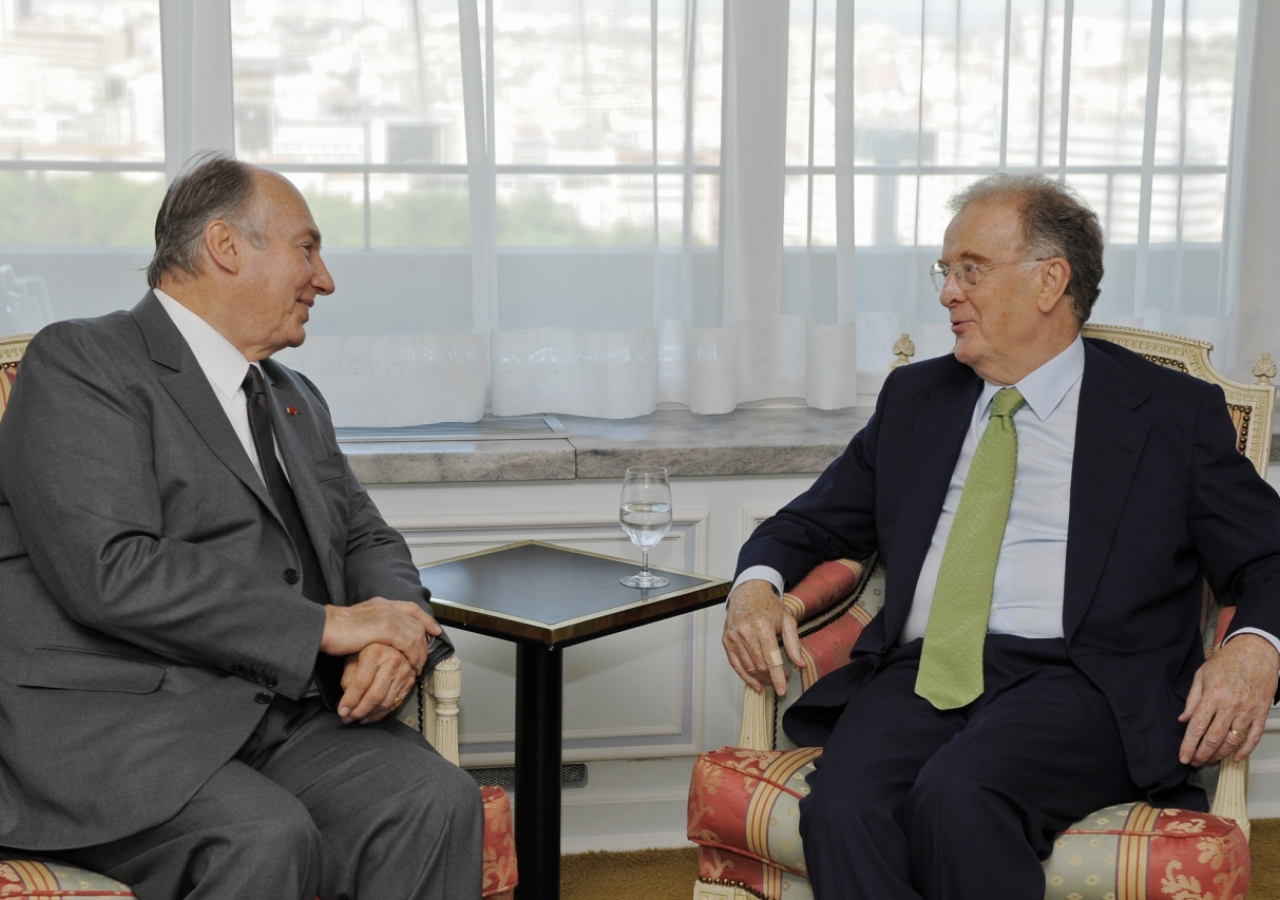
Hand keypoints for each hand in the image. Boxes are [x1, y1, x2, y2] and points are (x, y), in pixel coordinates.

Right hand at [320, 597, 440, 672]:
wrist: (322, 627)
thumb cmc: (333, 630)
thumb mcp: (358, 624)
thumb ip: (372, 626)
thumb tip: (380, 639)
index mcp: (380, 603)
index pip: (411, 608)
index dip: (425, 619)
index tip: (434, 629)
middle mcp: (386, 606)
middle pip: (416, 622)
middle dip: (425, 641)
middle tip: (424, 657)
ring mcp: (386, 616)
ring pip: (415, 633)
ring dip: (419, 652)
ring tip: (417, 667)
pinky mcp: (385, 628)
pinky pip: (408, 643)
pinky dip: (413, 655)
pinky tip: (411, 665)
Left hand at [338, 643, 416, 723]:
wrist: (391, 642)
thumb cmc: (368, 648)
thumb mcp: (353, 656)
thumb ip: (349, 677)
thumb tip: (346, 700)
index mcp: (376, 652)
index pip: (361, 682)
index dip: (350, 699)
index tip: (341, 711)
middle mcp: (393, 661)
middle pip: (376, 695)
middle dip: (360, 711)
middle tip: (348, 718)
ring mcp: (404, 672)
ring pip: (386, 702)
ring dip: (370, 715)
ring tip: (357, 718)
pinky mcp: (410, 681)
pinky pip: (395, 703)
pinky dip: (381, 713)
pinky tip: (370, 715)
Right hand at [722, 579, 804, 694]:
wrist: (748, 593)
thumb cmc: (768, 606)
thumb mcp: (787, 620)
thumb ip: (794, 643)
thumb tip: (800, 664)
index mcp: (763, 626)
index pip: (771, 659)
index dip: (777, 677)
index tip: (782, 690)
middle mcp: (746, 632)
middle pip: (759, 665)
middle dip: (771, 677)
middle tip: (780, 679)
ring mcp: (734, 637)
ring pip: (748, 667)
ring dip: (760, 678)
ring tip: (769, 680)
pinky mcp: (727, 640)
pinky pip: (735, 664)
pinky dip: (745, 677)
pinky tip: (755, 683)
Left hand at [1178, 633, 1279, 765]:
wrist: (1256, 652)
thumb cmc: (1228, 661)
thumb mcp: (1201, 675)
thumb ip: (1192, 699)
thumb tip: (1184, 719)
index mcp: (1212, 696)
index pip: (1197, 727)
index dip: (1189, 745)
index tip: (1183, 756)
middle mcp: (1230, 706)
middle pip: (1213, 739)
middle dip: (1201, 754)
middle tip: (1194, 761)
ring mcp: (1247, 712)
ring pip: (1232, 741)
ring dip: (1219, 754)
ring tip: (1209, 759)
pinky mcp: (1260, 714)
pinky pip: (1253, 737)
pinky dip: (1244, 751)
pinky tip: (1235, 757)